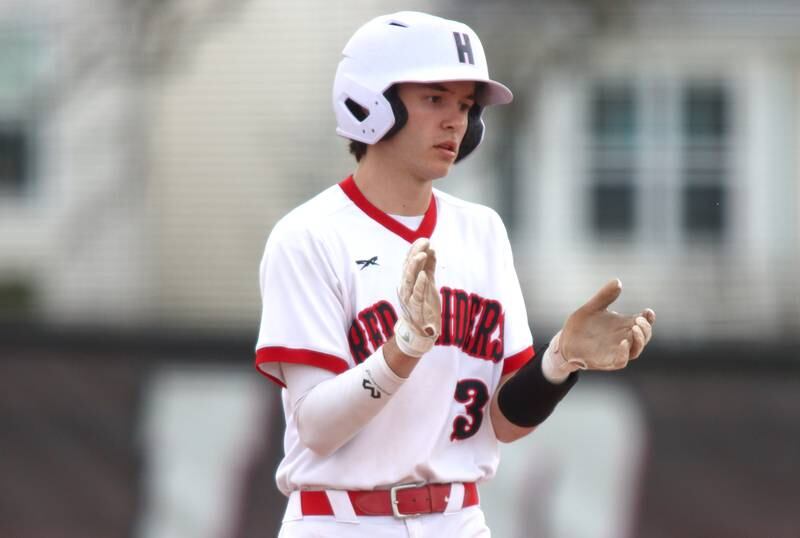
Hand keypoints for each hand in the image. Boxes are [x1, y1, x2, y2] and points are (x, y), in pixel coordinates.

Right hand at [395, 238, 441, 356]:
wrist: (421, 331)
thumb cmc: (423, 306)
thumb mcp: (428, 283)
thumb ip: (429, 267)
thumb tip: (431, 249)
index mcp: (408, 280)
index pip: (409, 262)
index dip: (415, 250)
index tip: (424, 240)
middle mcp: (405, 287)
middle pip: (408, 268)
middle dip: (415, 253)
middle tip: (424, 243)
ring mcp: (408, 297)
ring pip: (409, 279)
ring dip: (415, 266)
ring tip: (423, 254)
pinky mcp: (415, 308)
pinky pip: (416, 295)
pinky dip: (419, 285)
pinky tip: (424, 275)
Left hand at [555, 279, 654, 371]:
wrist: (564, 341)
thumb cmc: (581, 325)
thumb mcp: (591, 308)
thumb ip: (604, 296)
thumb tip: (618, 281)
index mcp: (623, 325)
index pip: (643, 322)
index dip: (649, 318)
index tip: (648, 311)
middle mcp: (623, 338)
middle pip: (644, 336)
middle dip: (646, 329)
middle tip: (639, 319)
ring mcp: (616, 351)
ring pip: (636, 350)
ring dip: (639, 341)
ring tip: (635, 328)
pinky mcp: (606, 361)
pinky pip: (621, 361)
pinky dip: (624, 353)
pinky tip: (623, 343)